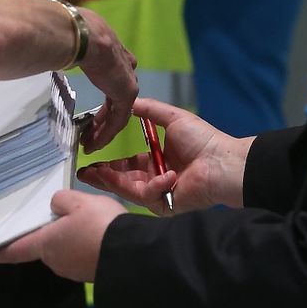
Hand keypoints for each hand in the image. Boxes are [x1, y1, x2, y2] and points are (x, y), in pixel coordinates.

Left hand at [0, 190, 124, 281]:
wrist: (132, 255)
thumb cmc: (98, 226)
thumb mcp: (78, 202)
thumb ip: (60, 201)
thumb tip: (56, 206)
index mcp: (45, 244)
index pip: (13, 250)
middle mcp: (55, 261)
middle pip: (44, 245)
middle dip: (48, 233)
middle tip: (57, 216)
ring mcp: (74, 270)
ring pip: (65, 249)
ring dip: (69, 237)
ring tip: (86, 220)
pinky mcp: (91, 272)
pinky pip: (82, 254)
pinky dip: (85, 244)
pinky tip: (98, 232)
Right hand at [74, 9, 137, 150]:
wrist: (85, 38)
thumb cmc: (73, 38)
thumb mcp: (73, 47)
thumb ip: (71, 55)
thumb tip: (50, 53)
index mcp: (114, 55)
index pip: (112, 82)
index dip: (102, 100)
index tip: (89, 114)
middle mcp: (125, 69)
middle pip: (116, 100)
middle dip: (101, 120)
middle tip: (87, 134)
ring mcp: (128, 82)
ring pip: (117, 114)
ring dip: (102, 131)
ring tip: (88, 145)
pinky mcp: (127, 95)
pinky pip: (118, 121)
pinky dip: (106, 134)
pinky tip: (94, 144)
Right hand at [78, 98, 248, 212]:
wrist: (222, 161)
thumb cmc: (203, 140)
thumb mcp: (173, 118)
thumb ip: (150, 110)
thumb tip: (130, 101)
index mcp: (156, 163)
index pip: (128, 167)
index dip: (109, 165)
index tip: (91, 160)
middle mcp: (156, 180)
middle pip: (123, 182)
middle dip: (102, 177)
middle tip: (83, 172)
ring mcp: (160, 195)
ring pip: (130, 190)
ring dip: (113, 181)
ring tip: (96, 172)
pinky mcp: (167, 206)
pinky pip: (150, 197)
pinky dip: (156, 185)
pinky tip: (169, 175)